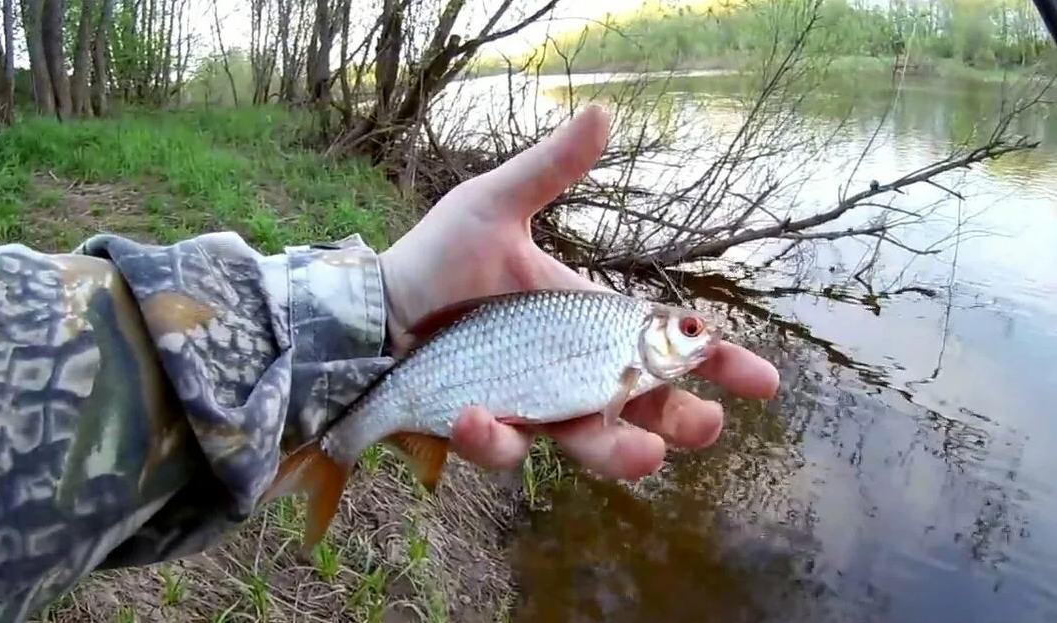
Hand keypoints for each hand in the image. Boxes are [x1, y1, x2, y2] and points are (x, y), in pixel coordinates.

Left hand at [378, 105, 778, 480]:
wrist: (373, 307)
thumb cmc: (437, 259)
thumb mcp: (494, 206)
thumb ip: (548, 171)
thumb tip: (601, 113)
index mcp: (585, 321)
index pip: (663, 343)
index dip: (716, 361)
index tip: (762, 380)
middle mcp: (569, 370)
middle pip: (643, 409)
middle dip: (681, 422)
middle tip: (706, 425)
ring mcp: (530, 403)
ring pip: (587, 444)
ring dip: (617, 453)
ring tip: (643, 456)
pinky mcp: (484, 427)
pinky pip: (500, 444)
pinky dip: (492, 435)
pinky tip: (477, 411)